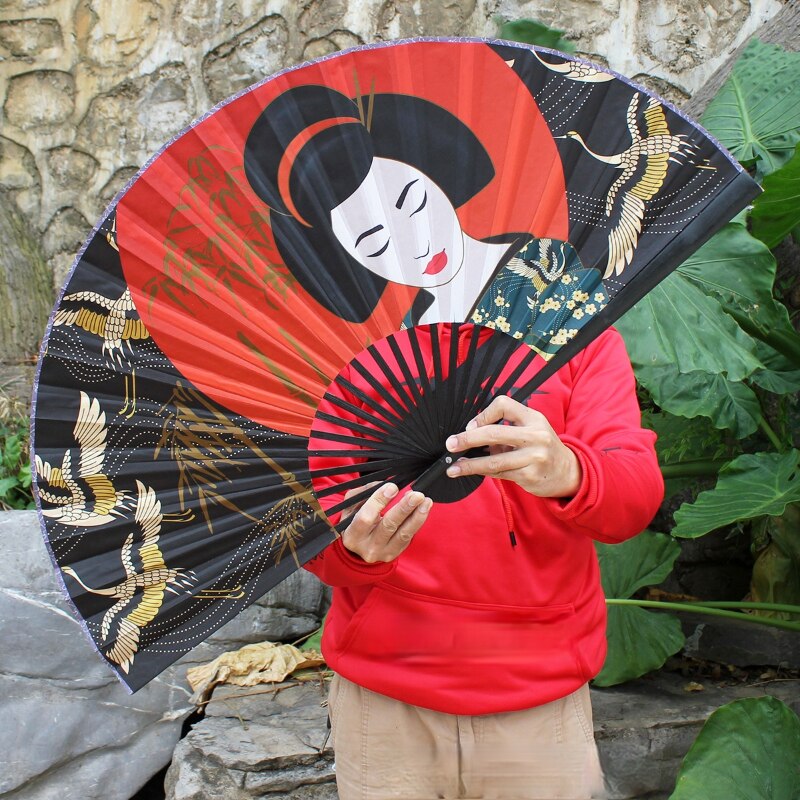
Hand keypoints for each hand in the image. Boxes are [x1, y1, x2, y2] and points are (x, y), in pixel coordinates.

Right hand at [340, 482, 432, 562]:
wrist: (358, 548)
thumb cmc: (354, 522)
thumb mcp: (350, 507)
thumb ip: (364, 492)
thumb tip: (385, 485)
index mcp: (352, 535)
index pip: (366, 517)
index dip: (379, 501)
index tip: (392, 487)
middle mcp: (367, 547)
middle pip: (388, 526)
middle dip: (403, 509)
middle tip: (416, 495)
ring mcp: (382, 553)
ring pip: (403, 534)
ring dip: (417, 516)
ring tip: (425, 502)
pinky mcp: (394, 554)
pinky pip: (409, 538)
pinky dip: (417, 522)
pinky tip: (423, 509)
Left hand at [444, 395, 580, 497]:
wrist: (568, 472)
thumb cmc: (542, 447)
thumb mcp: (531, 428)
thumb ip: (506, 428)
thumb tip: (471, 432)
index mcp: (533, 418)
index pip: (504, 405)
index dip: (484, 414)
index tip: (470, 426)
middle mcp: (535, 436)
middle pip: (493, 433)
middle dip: (467, 439)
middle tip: (451, 444)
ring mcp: (534, 457)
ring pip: (493, 461)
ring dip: (469, 464)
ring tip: (452, 468)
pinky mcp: (530, 476)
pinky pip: (499, 473)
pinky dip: (482, 472)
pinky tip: (469, 472)